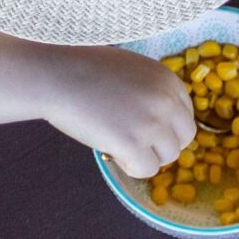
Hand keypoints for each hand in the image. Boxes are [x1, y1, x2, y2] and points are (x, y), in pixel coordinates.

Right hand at [37, 46, 194, 179]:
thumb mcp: (131, 69)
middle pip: (183, 138)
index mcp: (168, 79)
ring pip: (168, 157)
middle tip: (133, 139)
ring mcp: (151, 123)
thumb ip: (151, 91)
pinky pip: (146, 169)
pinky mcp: (132, 143)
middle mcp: (166, 100)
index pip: (185, 115)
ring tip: (118, 142)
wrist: (53, 74)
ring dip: (145, 155)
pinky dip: (130, 167)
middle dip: (160, 143)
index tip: (142, 125)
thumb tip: (162, 121)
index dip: (165, 125)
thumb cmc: (83, 68)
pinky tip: (112, 151)